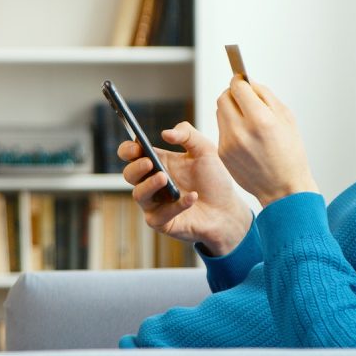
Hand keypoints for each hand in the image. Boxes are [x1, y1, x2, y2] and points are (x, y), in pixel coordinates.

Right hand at [118, 121, 251, 256]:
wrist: (227, 209)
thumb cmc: (214, 178)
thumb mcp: (205, 150)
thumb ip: (188, 134)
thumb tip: (165, 134)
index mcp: (158, 162)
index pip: (131, 154)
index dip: (128, 150)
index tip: (136, 146)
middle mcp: (152, 182)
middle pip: (129, 174)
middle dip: (135, 167)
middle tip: (149, 162)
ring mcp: (155, 203)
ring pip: (138, 195)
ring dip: (149, 185)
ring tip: (164, 178)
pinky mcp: (162, 222)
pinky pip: (161, 215)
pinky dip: (176, 206)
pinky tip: (192, 197)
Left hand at [217, 76, 318, 206]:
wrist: (283, 188)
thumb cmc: (290, 153)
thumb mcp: (287, 118)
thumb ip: (265, 95)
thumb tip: (248, 81)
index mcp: (260, 119)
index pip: (237, 87)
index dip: (240, 80)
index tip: (242, 80)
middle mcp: (241, 131)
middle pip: (223, 97)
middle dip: (233, 93)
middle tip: (244, 97)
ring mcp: (229, 143)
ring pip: (219, 112)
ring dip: (230, 109)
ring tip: (246, 117)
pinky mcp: (222, 153)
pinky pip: (221, 129)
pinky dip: (230, 126)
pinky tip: (245, 135)